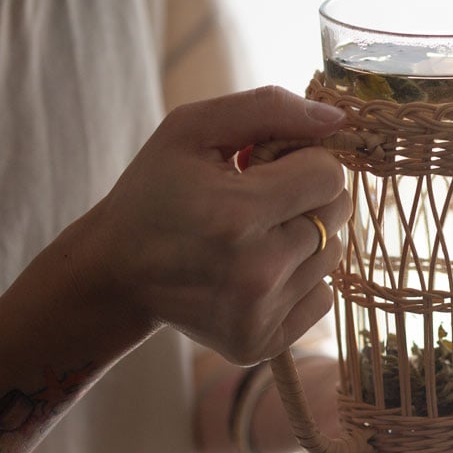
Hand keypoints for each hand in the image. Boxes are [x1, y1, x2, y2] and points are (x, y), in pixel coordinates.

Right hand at [74, 86, 351, 364]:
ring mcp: (260, 314)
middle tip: (259, 200)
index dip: (303, 161)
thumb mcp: (191, 129)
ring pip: (333, 254)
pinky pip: (323, 298)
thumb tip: (338, 118)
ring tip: (254, 235)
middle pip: (337, 214)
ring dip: (305, 237)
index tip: (266, 166)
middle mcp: (256, 271)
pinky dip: (299, 279)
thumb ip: (268, 108)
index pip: (329, 175)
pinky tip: (256, 270)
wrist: (113, 274)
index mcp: (238, 214)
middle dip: (308, 196)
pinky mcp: (261, 344)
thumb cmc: (155, 192)